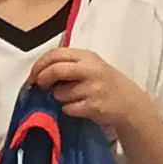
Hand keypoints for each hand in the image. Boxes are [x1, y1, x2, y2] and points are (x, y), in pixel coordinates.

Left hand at [22, 45, 162, 150]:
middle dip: (42, 79)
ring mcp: (92, 88)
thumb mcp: (91, 66)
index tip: (32, 75)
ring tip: (72, 98)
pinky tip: (79, 108)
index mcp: (88, 57)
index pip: (56, 54)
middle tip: (40, 86)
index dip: (40, 64)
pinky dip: (68, 109)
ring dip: (59, 98)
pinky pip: (68, 108)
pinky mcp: (92, 106)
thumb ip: (70, 64)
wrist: (130, 104)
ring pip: (60, 93)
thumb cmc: (106, 84)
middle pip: (55, 70)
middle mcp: (91, 69)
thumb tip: (40, 72)